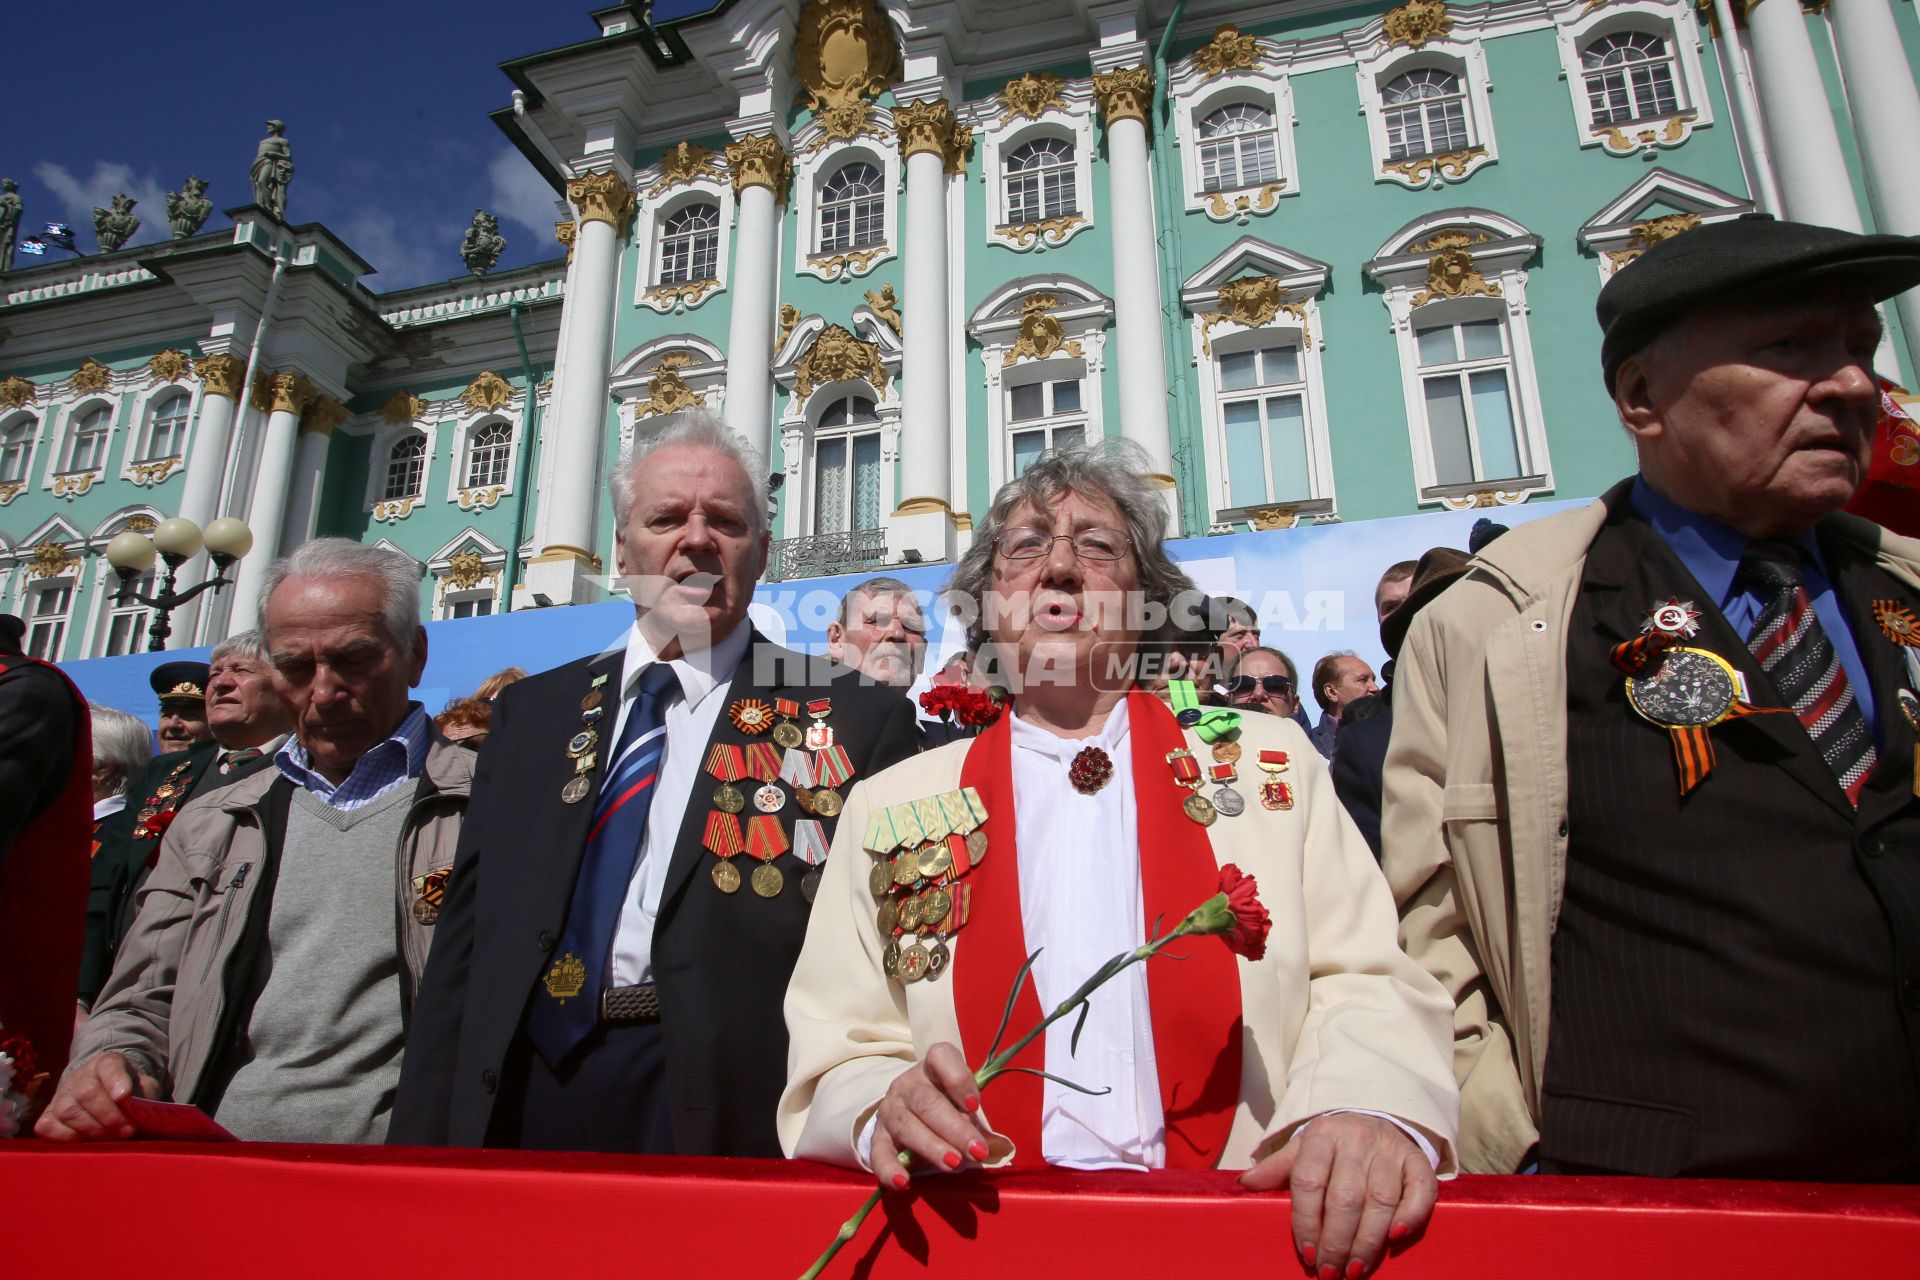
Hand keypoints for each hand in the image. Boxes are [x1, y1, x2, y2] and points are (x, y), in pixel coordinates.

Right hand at [34, 1052, 160, 1141]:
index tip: (124, 1095)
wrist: (104, 1093)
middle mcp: (80, 1075)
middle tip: (126, 1130)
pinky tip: (85, 1142)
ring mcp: (60, 1094)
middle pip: (87, 1092)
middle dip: (108, 1116)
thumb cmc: (128, 1091)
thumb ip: (146, 1094)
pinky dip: (65, 1137)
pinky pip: (47, 1126)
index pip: (108, 1065)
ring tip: (111, 1138)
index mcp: (106, 1062)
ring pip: (67, 1111)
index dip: (115, 1080)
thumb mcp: (144, 1087)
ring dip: (91, 1129)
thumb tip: (144, 1112)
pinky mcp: (48, 1114)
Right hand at [870, 1041, 989, 1189]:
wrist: (907, 1110)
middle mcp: (907, 1085)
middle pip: (927, 1102)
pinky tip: (904, 1182)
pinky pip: (879, 1153)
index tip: (975, 1105)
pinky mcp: (877, 1136)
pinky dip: (889, 1169)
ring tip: (954, 1164)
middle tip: (977, 1151)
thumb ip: (971, 1116)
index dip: (958, 1079)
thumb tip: (988, 1143)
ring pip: (907, 1126)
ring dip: (932, 1147)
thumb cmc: (945, 1104)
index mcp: (932, 1068)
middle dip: (955, 1129)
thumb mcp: (959, 1100)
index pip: (941, 1057)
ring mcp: (890, 1110)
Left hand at [1239, 1112, 1436, 1279]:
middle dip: (1337, 1241)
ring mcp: (1390, 1149)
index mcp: (1323, 1135)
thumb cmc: (1333, 1146)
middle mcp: (1357, 1139)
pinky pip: (1420, 1190)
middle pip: (1346, 1197)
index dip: (1306, 1222)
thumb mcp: (1302, 1150)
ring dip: (1368, 1240)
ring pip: (1381, 1199)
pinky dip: (1411, 1215)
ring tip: (1356, 1270)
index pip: (1309, 1181)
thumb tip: (1245, 1184)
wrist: (1374, 1118)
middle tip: (1331, 1272)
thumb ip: (1277, 1168)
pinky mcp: (1417, 1160)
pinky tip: (1396, 1239)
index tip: (1306, 1255)